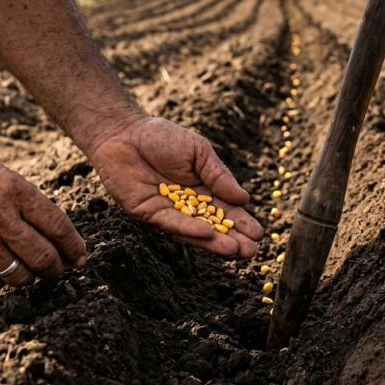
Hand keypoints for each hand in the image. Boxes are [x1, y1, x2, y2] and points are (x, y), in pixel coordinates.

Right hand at [0, 148, 85, 289]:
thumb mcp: (6, 178)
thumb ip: (32, 206)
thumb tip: (61, 242)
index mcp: (15, 191)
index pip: (57, 226)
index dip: (74, 247)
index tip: (80, 258)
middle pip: (43, 257)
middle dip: (56, 270)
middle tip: (57, 272)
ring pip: (20, 277)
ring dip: (29, 279)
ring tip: (28, 272)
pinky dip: (1, 282)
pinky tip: (0, 271)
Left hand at [87, 116, 263, 257]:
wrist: (125, 132)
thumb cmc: (163, 137)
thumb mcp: (199, 151)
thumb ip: (218, 175)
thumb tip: (243, 198)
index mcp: (203, 189)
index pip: (225, 210)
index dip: (242, 223)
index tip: (259, 235)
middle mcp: (187, 205)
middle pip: (213, 226)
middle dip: (232, 239)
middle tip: (250, 253)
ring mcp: (168, 211)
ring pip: (193, 231)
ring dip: (214, 242)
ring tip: (234, 251)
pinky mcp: (148, 213)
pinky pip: (171, 223)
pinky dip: (189, 229)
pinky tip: (207, 233)